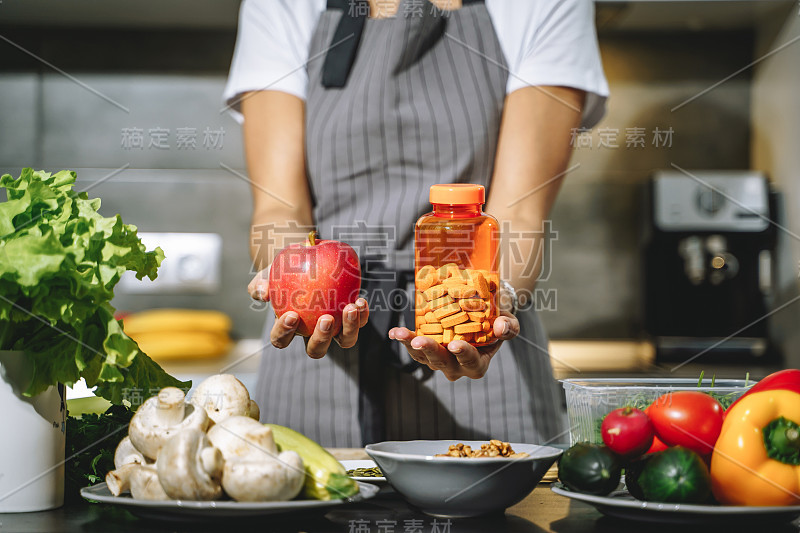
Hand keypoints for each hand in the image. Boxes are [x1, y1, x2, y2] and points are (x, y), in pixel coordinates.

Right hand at [248, 268, 369, 357]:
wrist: (306, 261)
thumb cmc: (283, 271)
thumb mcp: (268, 274)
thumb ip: (260, 284)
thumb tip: (262, 292)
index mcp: (288, 329)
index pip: (281, 340)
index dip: (284, 332)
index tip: (291, 315)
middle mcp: (312, 334)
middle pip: (317, 350)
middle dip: (322, 338)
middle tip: (326, 319)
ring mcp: (334, 329)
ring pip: (344, 341)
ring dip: (349, 329)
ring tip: (350, 309)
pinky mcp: (351, 319)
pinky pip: (359, 322)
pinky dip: (362, 315)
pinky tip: (360, 300)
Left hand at [388, 310, 519, 380]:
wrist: (483, 316)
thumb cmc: (497, 321)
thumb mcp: (509, 322)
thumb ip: (509, 327)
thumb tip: (502, 327)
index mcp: (478, 365)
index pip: (471, 362)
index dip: (463, 354)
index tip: (455, 345)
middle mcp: (457, 367)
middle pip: (442, 362)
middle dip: (430, 351)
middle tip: (419, 341)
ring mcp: (440, 360)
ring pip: (423, 358)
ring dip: (410, 345)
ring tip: (399, 333)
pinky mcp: (427, 351)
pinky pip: (413, 349)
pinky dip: (404, 340)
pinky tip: (395, 332)